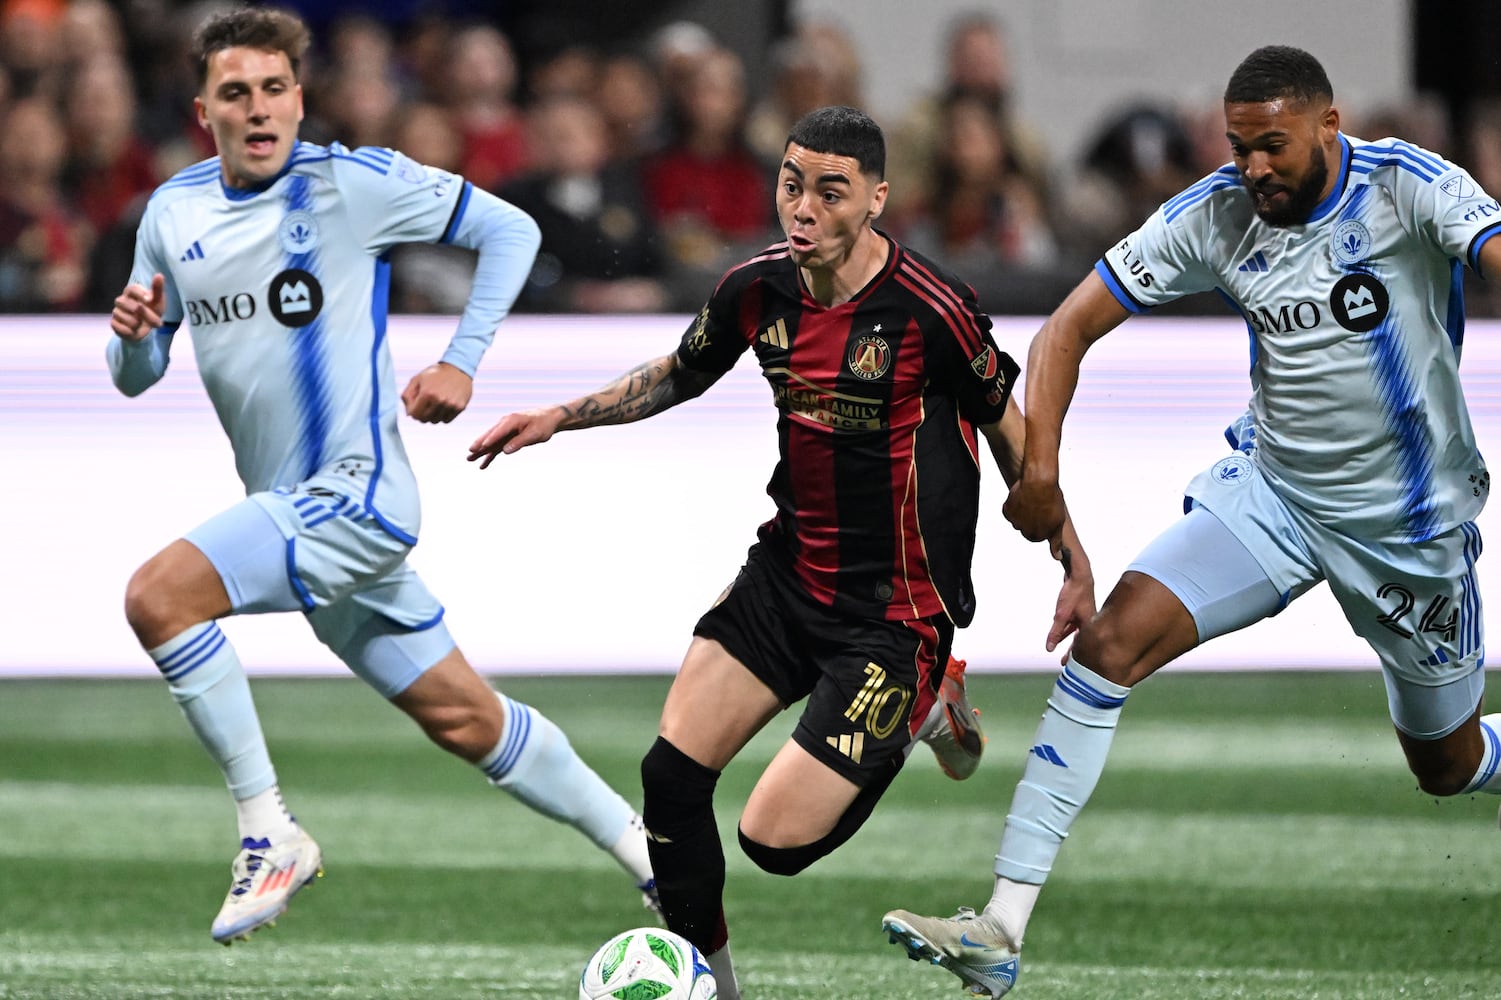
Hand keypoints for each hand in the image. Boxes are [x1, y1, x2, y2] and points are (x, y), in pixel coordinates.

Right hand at [110, 274, 164, 341]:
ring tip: (141, 324)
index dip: (140, 294)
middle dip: (146, 315)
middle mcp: (121, 300)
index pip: (132, 288)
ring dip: (138, 324)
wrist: (145, 329)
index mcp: (131, 292)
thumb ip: (157, 289)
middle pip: (130, 305)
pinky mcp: (113, 323)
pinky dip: (130, 331)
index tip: (149, 300)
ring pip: (126, 318)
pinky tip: (133, 330)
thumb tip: (159, 275)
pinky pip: (121, 328)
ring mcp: (116, 312)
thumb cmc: (152, 311)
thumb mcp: (158, 301)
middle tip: (157, 322)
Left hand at [402, 362, 472, 422]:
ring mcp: (450, 404)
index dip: (412, 412)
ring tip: (435, 404)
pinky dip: (443, 416)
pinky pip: (446, 420)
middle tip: (425, 405)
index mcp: (427, 392)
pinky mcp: (459, 407)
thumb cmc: (435, 374)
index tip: (415, 406)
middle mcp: (439, 400)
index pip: (415, 414)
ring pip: (435, 421)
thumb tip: (408, 414)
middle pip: (424, 419)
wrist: (458, 368)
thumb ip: (407, 395)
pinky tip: (444, 406)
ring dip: (432, 415)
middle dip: (422, 414)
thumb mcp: (417, 379)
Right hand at [467, 407, 563, 468]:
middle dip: (479, 445)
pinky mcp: (508, 438)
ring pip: (491, 443)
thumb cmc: (543, 424)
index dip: (489, 440)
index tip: (479, 448)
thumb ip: (519, 442)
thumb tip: (504, 451)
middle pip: (490, 436)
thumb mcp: (534, 434)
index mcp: (511, 420)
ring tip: (469, 460)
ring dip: (481, 452)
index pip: (498, 431)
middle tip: (470, 452)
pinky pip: (497, 447)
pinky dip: (490, 455)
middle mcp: (505, 424)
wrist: (549, 419)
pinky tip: (483, 465)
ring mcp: (505, 431)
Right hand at [1003, 478, 1067, 547]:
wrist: (1038, 481)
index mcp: (1038, 535)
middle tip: (1040, 507)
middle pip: (1026, 529)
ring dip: (1024, 512)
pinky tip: (1023, 497)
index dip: (1042, 525)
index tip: (1045, 516)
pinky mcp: (1008, 510)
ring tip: (1033, 500)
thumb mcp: (1059, 522)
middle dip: (1032, 520)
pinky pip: (1010, 510)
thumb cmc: (1051, 499)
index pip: (1037, 537)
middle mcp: (1025, 531)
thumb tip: (1057, 557)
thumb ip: (1056, 541)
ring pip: (1018, 520)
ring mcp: (1015, 521)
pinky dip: (1015, 505)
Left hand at [1045, 542, 1095, 663]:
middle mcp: (1089, 621)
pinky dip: (1066, 629)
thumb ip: (1055, 632)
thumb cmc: (1073, 593)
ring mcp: (1084, 614)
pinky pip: (1072, 623)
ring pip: (1075, 631)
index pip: (1081, 645)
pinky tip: (1059, 632)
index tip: (1068, 665)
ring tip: (1061, 648)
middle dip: (1072, 651)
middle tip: (1065, 662)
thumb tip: (1049, 648)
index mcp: (1088, 625)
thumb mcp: (1061, 615)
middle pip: (1079, 640)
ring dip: (1067, 639)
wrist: (1079, 573)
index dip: (1074, 656)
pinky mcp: (1079, 608)